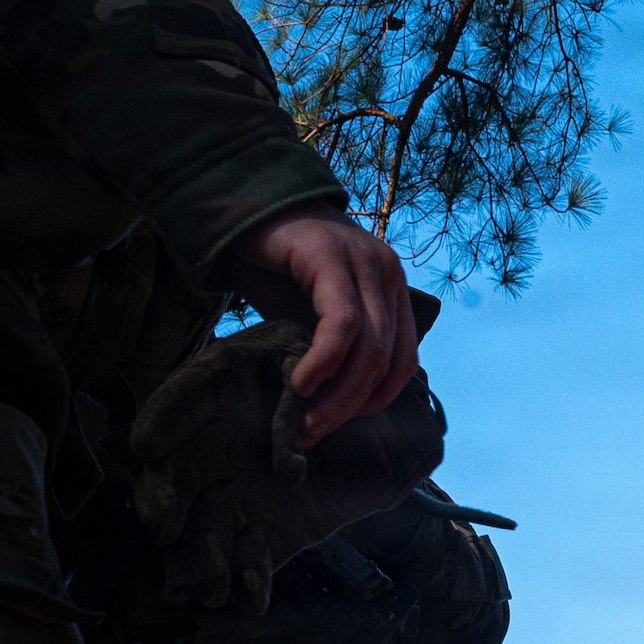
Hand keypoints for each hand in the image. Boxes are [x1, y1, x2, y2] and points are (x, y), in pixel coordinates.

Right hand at [130, 319, 444, 610]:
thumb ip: (384, 406)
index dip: (161, 418)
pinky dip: (247, 579)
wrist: (378, 438)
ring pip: (198, 524)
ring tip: (210, 586)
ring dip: (199, 555)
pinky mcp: (257, 533)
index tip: (145, 447)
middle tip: (166, 528)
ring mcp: (234, 492)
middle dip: (162, 499)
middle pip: (172, 471)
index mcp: (232, 389)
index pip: (181, 397)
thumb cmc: (361, 400)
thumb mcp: (375, 393)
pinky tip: (251, 600)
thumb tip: (413, 420)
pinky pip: (243, 557)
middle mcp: (219, 442)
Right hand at [220, 206, 418, 445]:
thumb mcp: (310, 316)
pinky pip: (341, 323)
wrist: (240, 209)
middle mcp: (387, 274)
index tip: (337, 425)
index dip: (374, 401)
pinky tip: (302, 384)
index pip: (403, 362)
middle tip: (313, 434)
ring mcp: (364, 262)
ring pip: (370, 348)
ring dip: (338, 395)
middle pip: (388, 361)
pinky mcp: (332, 257)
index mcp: (391, 291)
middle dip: (351, 408)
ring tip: (305, 420)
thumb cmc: (275, 268)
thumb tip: (329, 410)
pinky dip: (325, 362)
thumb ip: (330, 351)